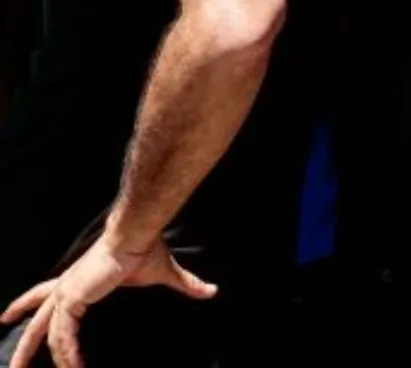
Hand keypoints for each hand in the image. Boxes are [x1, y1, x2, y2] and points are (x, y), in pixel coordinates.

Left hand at [4, 235, 214, 367]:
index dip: (25, 304)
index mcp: (77, 279)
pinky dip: (66, 353)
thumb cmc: (146, 249)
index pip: (43, 293)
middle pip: (34, 316)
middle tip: (10, 366)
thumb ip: (184, 285)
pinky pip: (63, 335)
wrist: (137, 234)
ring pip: (46, 333)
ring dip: (42, 356)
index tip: (7, 315)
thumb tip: (212, 291)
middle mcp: (66, 286)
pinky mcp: (72, 300)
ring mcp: (67, 293)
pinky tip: (73, 367)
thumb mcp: (163, 273)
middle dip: (22, 344)